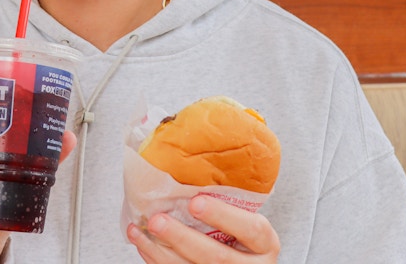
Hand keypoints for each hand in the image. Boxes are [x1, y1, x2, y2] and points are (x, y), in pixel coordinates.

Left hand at [126, 194, 279, 263]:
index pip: (251, 229)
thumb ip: (232, 198)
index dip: (223, 215)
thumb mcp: (248, 216)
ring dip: (160, 252)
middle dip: (182, 238)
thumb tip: (198, 154)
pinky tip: (142, 243)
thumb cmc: (243, 232)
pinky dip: (156, 260)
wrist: (245, 262)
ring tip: (139, 231)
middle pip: (216, 257)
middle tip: (157, 220)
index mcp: (266, 244)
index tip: (195, 202)